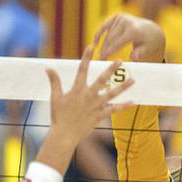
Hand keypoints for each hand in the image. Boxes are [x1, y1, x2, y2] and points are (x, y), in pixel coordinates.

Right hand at [36, 47, 133, 172]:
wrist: (64, 135)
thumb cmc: (59, 116)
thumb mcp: (55, 98)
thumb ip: (54, 82)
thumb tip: (48, 68)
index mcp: (77, 89)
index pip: (82, 69)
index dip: (86, 57)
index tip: (92, 46)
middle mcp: (88, 96)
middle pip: (102, 80)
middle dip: (111, 69)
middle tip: (120, 61)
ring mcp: (95, 106)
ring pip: (112, 94)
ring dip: (123, 87)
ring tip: (133, 80)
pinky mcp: (99, 115)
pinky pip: (114, 110)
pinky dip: (123, 106)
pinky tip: (132, 102)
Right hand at [96, 13, 164, 62]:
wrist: (151, 31)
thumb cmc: (149, 43)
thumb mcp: (147, 50)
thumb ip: (140, 54)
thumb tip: (133, 56)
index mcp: (134, 30)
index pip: (118, 42)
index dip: (109, 51)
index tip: (102, 59)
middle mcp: (127, 22)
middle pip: (111, 38)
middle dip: (105, 49)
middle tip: (99, 59)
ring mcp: (122, 17)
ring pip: (108, 34)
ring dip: (103, 44)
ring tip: (100, 55)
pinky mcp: (118, 16)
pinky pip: (105, 25)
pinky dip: (99, 32)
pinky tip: (95, 41)